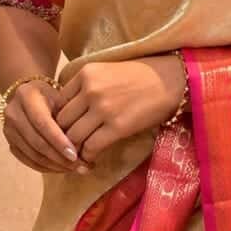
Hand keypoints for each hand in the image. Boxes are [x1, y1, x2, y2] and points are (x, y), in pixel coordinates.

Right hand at [3, 80, 91, 173]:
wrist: (29, 95)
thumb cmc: (50, 95)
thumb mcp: (60, 96)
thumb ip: (68, 115)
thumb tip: (83, 142)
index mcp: (26, 96)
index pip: (42, 123)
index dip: (59, 141)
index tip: (75, 155)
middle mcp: (13, 113)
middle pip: (37, 142)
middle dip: (59, 158)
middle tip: (80, 166)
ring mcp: (9, 130)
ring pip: (32, 155)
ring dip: (55, 166)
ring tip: (75, 169)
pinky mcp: (10, 144)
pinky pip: (28, 161)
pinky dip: (46, 167)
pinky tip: (62, 168)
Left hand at [54, 55, 186, 166]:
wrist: (172, 79)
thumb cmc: (142, 76)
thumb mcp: (108, 72)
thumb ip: (87, 86)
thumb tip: (70, 112)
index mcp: (86, 73)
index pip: (58, 102)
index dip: (59, 118)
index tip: (67, 128)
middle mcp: (90, 89)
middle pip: (61, 121)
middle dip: (63, 136)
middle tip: (70, 146)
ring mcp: (103, 108)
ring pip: (73, 137)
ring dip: (74, 150)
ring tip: (80, 155)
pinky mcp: (117, 127)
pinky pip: (91, 147)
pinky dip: (88, 156)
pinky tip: (93, 158)